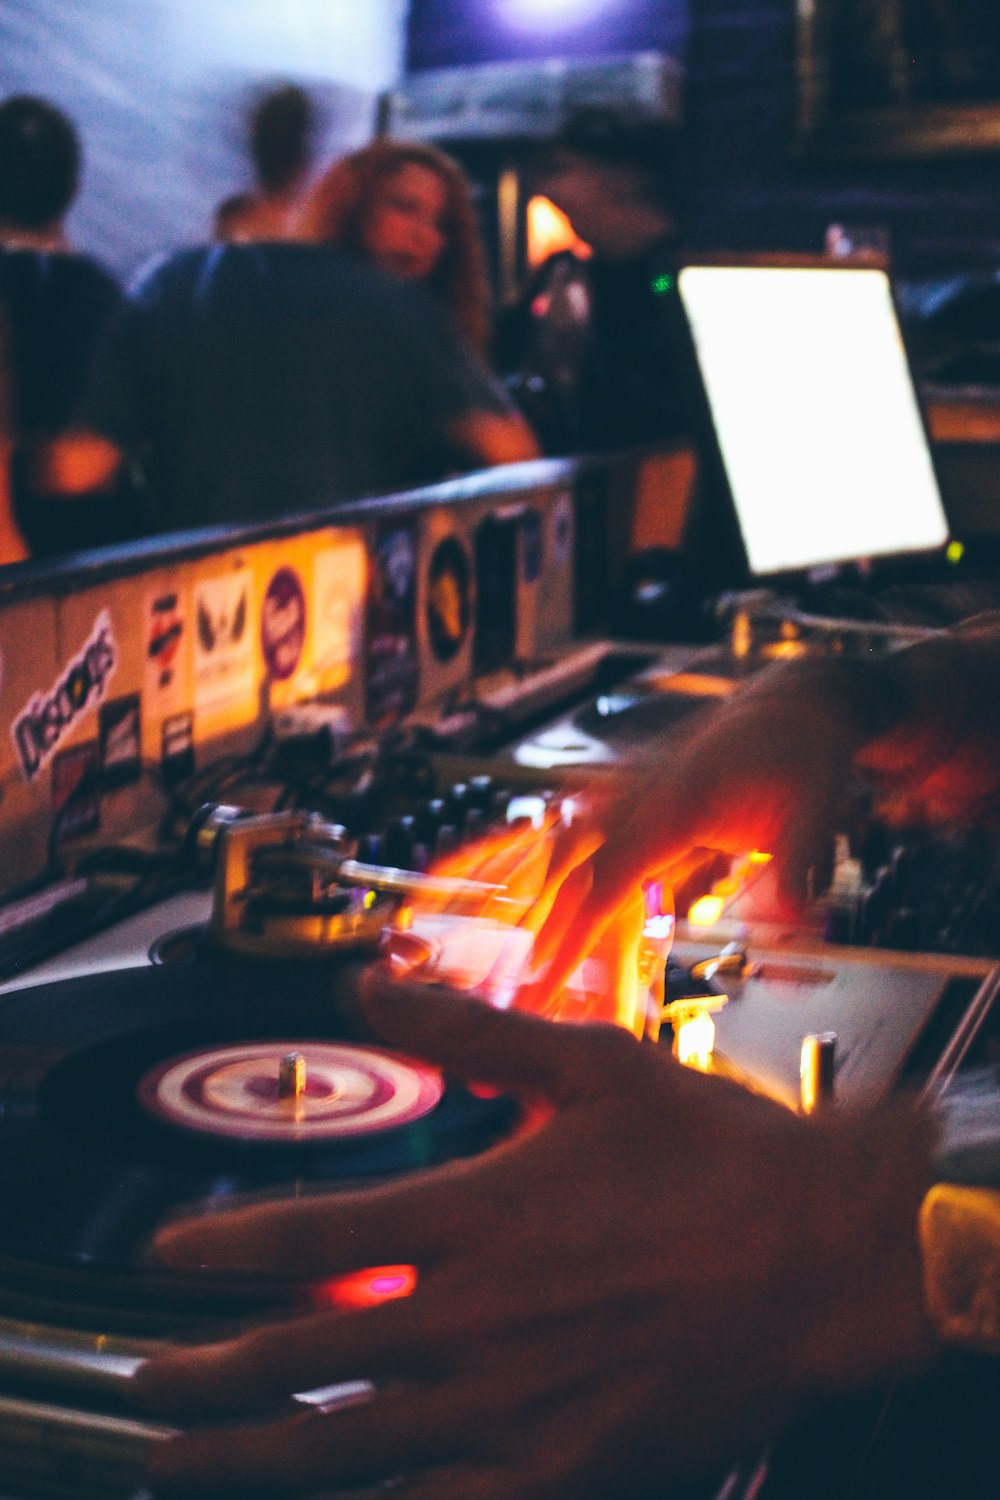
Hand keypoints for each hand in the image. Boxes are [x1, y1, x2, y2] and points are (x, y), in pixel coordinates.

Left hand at [133, 973, 931, 1497]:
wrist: (822, 1253)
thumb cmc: (715, 1156)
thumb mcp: (588, 1064)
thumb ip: (466, 1027)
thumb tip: (370, 986)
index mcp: (476, 1216)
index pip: (309, 1236)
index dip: (218, 1250)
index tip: (161, 1259)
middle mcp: (476, 1318)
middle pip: (302, 1357)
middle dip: (206, 1374)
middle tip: (142, 1381)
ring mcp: (513, 1406)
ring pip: (345, 1448)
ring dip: (249, 1457)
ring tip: (178, 1463)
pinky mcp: (562, 1469)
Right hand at [528, 660, 872, 1006]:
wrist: (794, 703)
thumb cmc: (803, 756)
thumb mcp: (816, 811)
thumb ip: (797, 868)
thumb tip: (792, 924)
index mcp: (677, 803)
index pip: (608, 877)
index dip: (573, 929)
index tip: (547, 971)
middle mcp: (642, 792)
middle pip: (571, 863)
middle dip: (539, 920)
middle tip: (516, 977)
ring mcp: (634, 785)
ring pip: (564, 836)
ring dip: (534, 883)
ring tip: (506, 928)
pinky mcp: (637, 786)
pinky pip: (579, 820)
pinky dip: (548, 847)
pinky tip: (520, 869)